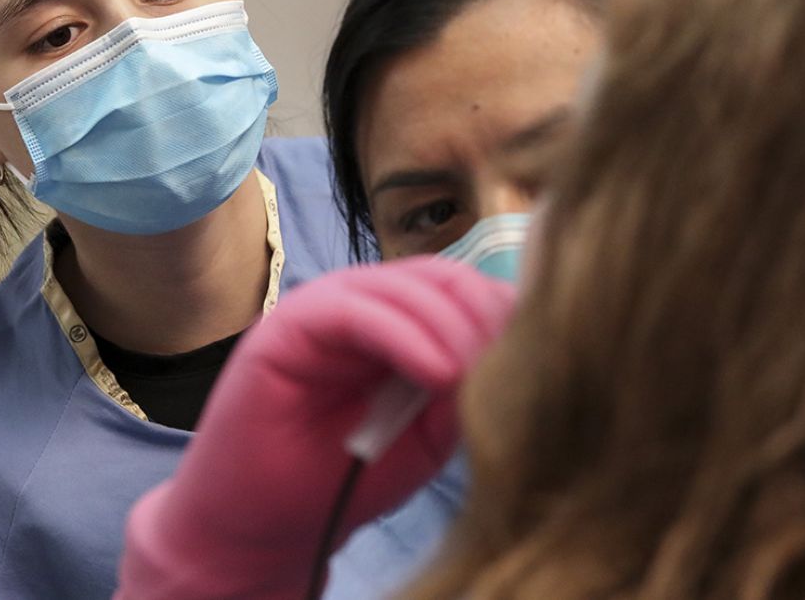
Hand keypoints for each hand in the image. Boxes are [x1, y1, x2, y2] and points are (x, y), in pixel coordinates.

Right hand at [115, 256, 515, 599]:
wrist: (263, 528)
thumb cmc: (342, 481)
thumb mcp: (427, 437)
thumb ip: (463, 391)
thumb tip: (518, 350)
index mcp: (395, 321)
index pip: (460, 288)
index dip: (501, 311)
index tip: (541, 350)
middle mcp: (359, 304)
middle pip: (438, 276)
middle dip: (483, 313)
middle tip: (513, 359)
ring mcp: (321, 310)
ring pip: (400, 285)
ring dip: (449, 325)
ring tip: (474, 372)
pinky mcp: (286, 328)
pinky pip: (352, 310)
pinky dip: (402, 335)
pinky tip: (437, 371)